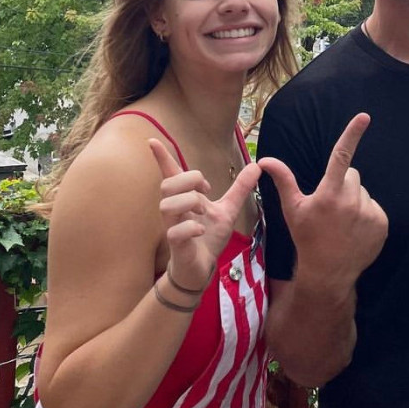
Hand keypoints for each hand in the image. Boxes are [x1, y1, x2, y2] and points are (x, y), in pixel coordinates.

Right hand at [148, 139, 260, 289]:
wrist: (203, 267)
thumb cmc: (209, 237)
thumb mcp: (228, 209)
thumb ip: (240, 188)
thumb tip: (257, 166)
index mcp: (185, 197)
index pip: (170, 173)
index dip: (162, 157)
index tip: (151, 140)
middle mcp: (175, 209)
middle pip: (168, 183)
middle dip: (189, 180)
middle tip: (206, 191)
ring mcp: (172, 226)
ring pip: (167, 204)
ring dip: (189, 202)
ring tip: (203, 212)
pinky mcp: (175, 244)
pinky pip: (175, 230)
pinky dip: (191, 228)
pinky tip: (201, 230)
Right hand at [258, 113, 387, 290]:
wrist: (328, 272)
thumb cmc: (307, 237)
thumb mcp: (293, 209)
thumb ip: (283, 180)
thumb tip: (265, 160)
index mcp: (329, 193)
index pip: (341, 156)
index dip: (352, 133)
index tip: (364, 117)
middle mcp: (351, 200)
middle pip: (351, 175)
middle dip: (342, 184)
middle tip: (330, 206)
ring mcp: (369, 212)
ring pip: (363, 192)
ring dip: (354, 200)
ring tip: (342, 222)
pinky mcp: (381, 223)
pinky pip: (374, 207)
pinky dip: (366, 214)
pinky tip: (354, 230)